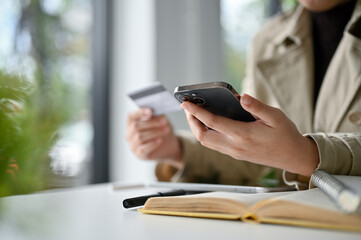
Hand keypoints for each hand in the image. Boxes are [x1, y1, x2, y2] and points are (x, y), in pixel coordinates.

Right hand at [126, 108, 183, 167]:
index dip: (140, 112)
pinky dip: (152, 144)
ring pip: (139, 137)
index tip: (151, 111)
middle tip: (164, 122)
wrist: (168, 146)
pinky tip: (160, 140)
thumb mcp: (160, 121)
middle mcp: (130, 134)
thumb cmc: (161, 130)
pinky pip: (143, 149)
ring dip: (154, 133)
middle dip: (151, 123)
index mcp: (132, 123)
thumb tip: (157, 113)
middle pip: (136, 126)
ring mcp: (133, 145)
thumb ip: (156, 116)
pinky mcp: (139, 154)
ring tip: (166, 130)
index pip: (131, 116)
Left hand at [181, 94, 318, 176]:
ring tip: (195, 113)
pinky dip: (206, 133)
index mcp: (243, 135)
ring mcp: (234, 153)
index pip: (212, 122)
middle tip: (188, 107)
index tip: (185, 103)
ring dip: (197, 128)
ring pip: (207, 143)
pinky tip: (208, 123)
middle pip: (203, 136)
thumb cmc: (286, 135)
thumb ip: (257, 106)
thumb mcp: (276, 116)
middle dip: (192, 121)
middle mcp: (235, 146)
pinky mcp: (235, 155)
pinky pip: (214, 145)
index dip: (196, 112)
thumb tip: (240, 96)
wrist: (293, 157)